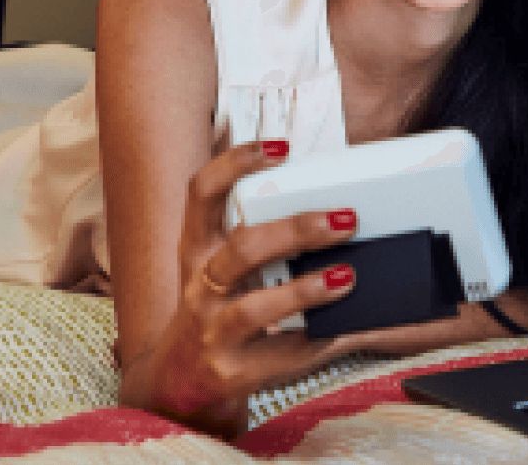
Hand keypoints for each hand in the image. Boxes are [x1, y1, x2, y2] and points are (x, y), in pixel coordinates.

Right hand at [117, 138, 359, 435]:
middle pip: (241, 250)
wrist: (180, 380)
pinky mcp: (233, 372)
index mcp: (198, 248)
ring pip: (253, 309)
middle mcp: (199, 287)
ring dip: (304, 291)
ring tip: (347, 276)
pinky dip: (319, 340)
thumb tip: (342, 215)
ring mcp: (213, 331)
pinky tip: (346, 327)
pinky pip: (281, 354)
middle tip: (345, 220)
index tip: (281, 147)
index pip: (202, 193)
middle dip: (295, 231)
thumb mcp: (227, 269)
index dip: (235, 163)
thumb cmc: (220, 308)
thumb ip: (268, 241)